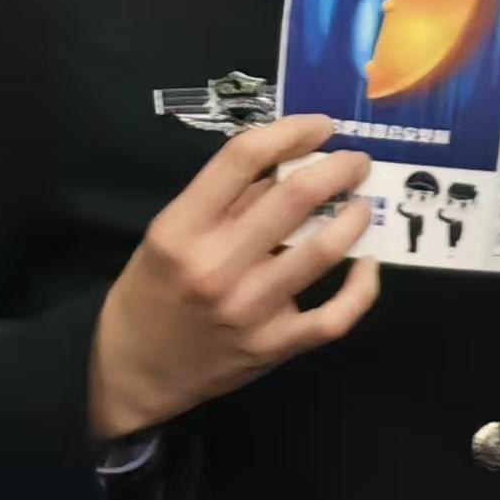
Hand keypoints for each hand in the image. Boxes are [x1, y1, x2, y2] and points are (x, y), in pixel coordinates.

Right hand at [87, 113, 378, 440]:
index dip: (291, 130)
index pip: (243, 158)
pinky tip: (368, 264)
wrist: (131, 373)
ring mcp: (249, 310)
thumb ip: (224, 200)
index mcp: (181, 230)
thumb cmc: (152, 291)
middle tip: (356, 162)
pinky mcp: (274, 346)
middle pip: (295, 197)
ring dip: (355, 218)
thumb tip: (289, 161)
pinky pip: (336, 316)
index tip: (321, 126)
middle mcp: (216, 266)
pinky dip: (363, 287)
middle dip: (339, 168)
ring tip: (362, 204)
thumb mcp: (168, 236)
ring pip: (324, 250)